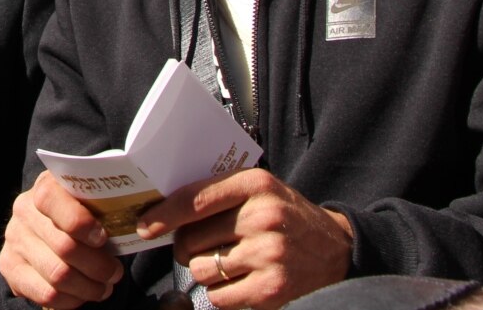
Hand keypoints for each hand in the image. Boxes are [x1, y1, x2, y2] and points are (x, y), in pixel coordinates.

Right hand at [0, 172, 122, 309]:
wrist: (44, 230)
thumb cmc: (80, 215)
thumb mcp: (88, 203)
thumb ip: (102, 208)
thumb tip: (137, 225)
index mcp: (44, 187)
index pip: (51, 199)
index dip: (80, 221)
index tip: (104, 237)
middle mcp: (24, 211)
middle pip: (63, 246)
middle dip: (98, 266)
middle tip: (116, 273)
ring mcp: (14, 240)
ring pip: (57, 275)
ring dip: (88, 287)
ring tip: (104, 287)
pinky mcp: (9, 267)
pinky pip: (46, 294)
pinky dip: (71, 300)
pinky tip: (82, 295)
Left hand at [136, 169, 352, 309]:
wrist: (338, 249)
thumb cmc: (287, 216)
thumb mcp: (260, 189)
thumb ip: (219, 194)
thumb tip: (164, 212)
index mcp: (256, 185)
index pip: (195, 200)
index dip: (164, 214)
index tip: (145, 226)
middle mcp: (262, 218)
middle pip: (191, 240)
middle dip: (188, 246)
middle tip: (205, 245)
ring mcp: (268, 255)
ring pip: (200, 270)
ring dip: (205, 270)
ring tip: (229, 262)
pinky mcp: (271, 290)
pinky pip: (219, 297)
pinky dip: (222, 293)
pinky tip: (242, 280)